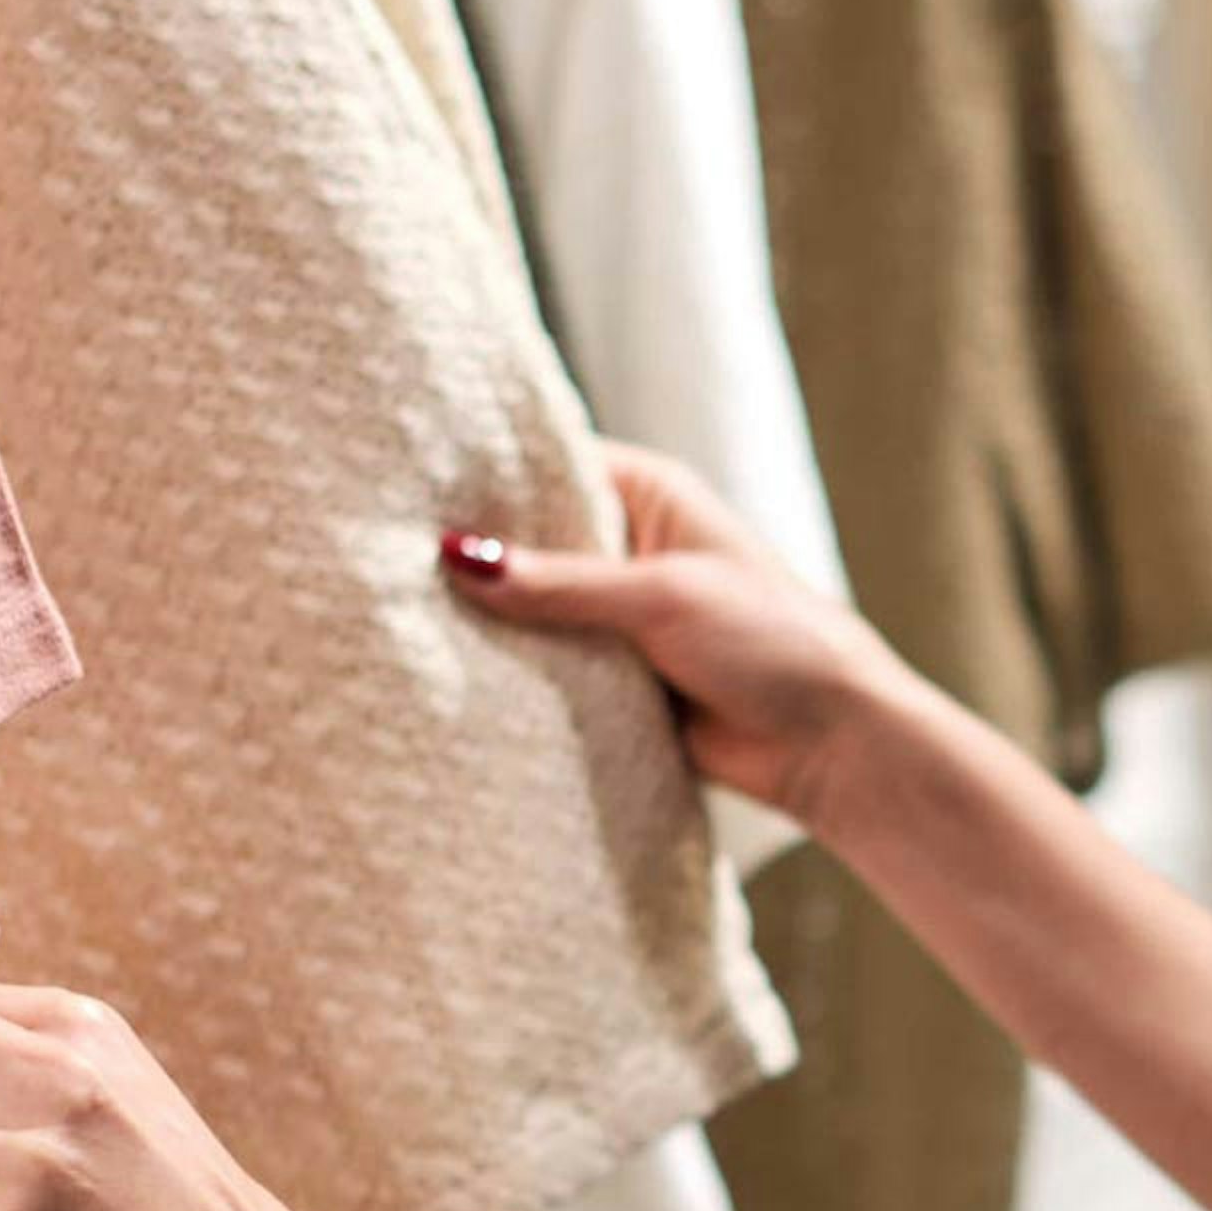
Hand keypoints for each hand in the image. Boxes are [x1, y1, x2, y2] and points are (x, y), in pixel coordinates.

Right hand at [441, 448, 913, 837]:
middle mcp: (630, 548)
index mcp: (651, 495)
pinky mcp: (617, 679)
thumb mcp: (661, 597)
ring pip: (533, 612)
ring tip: (396, 617)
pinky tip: (450, 677)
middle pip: (531, 543)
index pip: (548, 467)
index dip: (482, 477)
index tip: (404, 483)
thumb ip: (559, 583)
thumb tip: (458, 555)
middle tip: (382, 557)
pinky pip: (549, 671)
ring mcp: (620, 616)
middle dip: (475, 557)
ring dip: (490, 624)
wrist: (830, 743)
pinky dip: (515, 677)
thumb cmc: (772, 641)